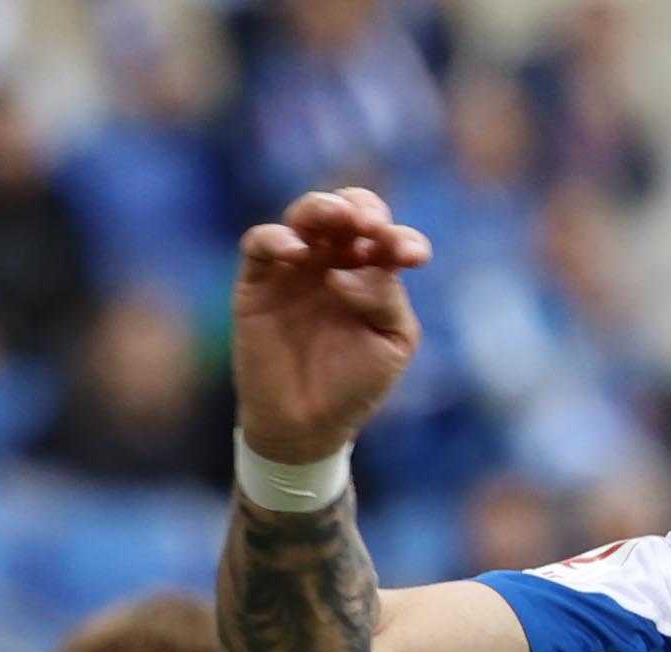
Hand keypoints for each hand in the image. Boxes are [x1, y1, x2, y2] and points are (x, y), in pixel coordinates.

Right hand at [230, 187, 431, 463]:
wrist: (307, 425)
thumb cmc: (354, 384)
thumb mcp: (390, 344)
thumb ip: (386, 299)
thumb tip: (350, 270)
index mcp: (371, 273)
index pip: (386, 237)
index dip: (401, 237)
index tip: (413, 256)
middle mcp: (333, 261)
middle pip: (346, 211)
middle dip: (362, 208)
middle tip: (371, 226)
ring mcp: (295, 267)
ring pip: (305, 216)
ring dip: (322, 208)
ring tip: (337, 217)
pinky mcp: (258, 280)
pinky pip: (261, 243)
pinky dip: (276, 238)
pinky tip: (296, 251)